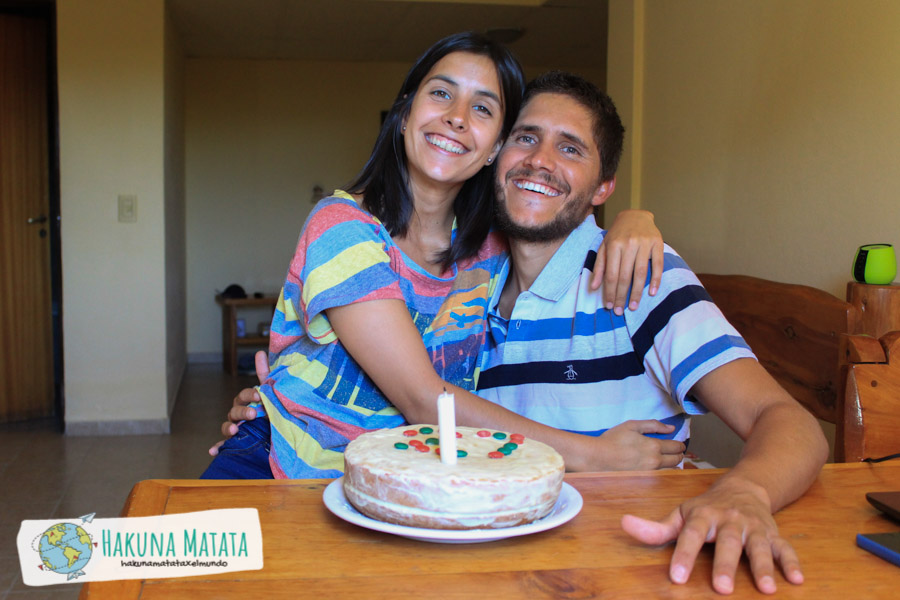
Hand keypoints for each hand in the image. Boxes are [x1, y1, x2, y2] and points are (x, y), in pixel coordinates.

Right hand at [208, 351, 269, 455]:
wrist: (280, 431)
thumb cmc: (272, 407)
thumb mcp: (271, 392)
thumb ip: (265, 374)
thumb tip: (259, 352)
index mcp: (247, 401)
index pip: (244, 395)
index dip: (250, 395)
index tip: (260, 395)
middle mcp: (239, 414)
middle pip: (235, 411)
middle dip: (243, 412)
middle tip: (254, 414)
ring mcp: (236, 428)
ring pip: (228, 426)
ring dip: (229, 428)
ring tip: (235, 431)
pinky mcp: (235, 443)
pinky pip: (223, 445)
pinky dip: (217, 448)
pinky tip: (213, 451)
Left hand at [590, 209, 663, 314]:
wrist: (635, 215)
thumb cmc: (617, 234)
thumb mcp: (604, 246)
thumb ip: (599, 266)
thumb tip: (594, 287)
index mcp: (613, 245)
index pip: (611, 274)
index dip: (610, 292)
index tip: (610, 306)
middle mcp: (629, 244)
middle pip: (625, 276)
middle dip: (622, 296)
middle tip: (620, 311)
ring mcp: (644, 243)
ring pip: (640, 273)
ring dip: (637, 293)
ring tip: (634, 307)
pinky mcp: (658, 243)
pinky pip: (657, 265)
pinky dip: (656, 280)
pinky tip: (652, 293)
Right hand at [594, 420, 684, 470]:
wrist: (598, 457)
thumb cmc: (613, 439)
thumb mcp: (632, 425)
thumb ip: (653, 425)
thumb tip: (671, 428)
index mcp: (654, 446)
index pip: (676, 447)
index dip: (680, 445)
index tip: (679, 444)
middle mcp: (655, 461)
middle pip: (677, 460)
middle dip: (679, 455)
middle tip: (676, 452)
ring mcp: (649, 474)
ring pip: (671, 471)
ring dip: (673, 465)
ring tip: (668, 461)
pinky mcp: (643, 481)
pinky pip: (660, 478)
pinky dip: (664, 473)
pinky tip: (659, 470)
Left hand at [621, 477, 802, 594]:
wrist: (744, 487)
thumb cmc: (705, 508)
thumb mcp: (680, 514)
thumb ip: (656, 527)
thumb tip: (624, 524)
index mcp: (703, 516)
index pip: (691, 536)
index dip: (684, 556)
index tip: (677, 578)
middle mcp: (729, 520)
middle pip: (728, 543)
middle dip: (725, 565)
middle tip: (721, 588)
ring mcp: (753, 527)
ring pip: (759, 546)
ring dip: (763, 566)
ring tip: (765, 588)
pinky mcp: (773, 534)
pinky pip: (785, 547)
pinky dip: (792, 562)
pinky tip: (796, 579)